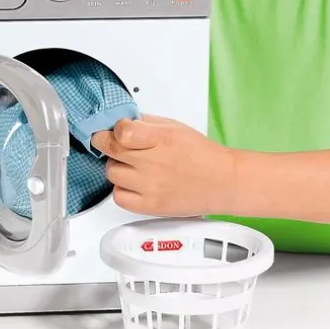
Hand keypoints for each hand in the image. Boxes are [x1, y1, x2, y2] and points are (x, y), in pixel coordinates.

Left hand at [90, 114, 234, 216]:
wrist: (222, 181)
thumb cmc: (201, 153)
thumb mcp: (175, 127)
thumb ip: (147, 123)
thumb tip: (123, 122)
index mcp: (162, 139)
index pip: (121, 131)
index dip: (115, 128)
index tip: (117, 129)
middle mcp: (154, 163)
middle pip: (111, 150)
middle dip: (107, 143)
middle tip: (112, 142)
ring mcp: (150, 186)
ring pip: (112, 173)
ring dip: (117, 166)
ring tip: (132, 165)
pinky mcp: (150, 206)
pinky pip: (118, 197)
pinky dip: (122, 189)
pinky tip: (133, 183)